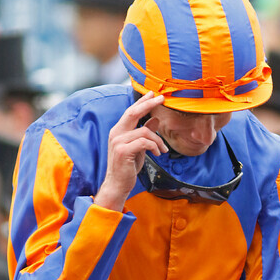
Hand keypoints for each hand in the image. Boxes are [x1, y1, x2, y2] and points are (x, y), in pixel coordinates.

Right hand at [95, 91, 167, 211]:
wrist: (118, 185)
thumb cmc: (128, 168)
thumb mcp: (139, 148)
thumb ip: (145, 133)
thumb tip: (155, 120)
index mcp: (119, 131)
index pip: (131, 112)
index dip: (142, 102)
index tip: (153, 94)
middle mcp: (116, 133)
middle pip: (133, 112)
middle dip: (149, 104)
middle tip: (162, 99)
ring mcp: (118, 141)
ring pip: (144, 131)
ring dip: (158, 140)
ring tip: (163, 150)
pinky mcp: (123, 151)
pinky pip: (144, 142)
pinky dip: (155, 147)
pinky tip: (158, 154)